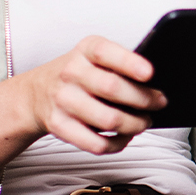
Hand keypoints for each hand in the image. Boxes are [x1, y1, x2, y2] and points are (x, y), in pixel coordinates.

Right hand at [13, 36, 164, 153]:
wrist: (36, 93)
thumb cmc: (78, 75)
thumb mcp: (94, 57)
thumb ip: (120, 64)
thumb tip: (154, 86)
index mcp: (85, 50)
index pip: (105, 52)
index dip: (129, 63)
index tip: (149, 73)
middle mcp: (71, 73)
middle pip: (112, 89)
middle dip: (144, 99)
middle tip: (159, 103)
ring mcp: (64, 101)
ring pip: (108, 120)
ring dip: (135, 124)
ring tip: (144, 122)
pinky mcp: (60, 126)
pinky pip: (96, 143)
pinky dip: (117, 144)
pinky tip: (124, 136)